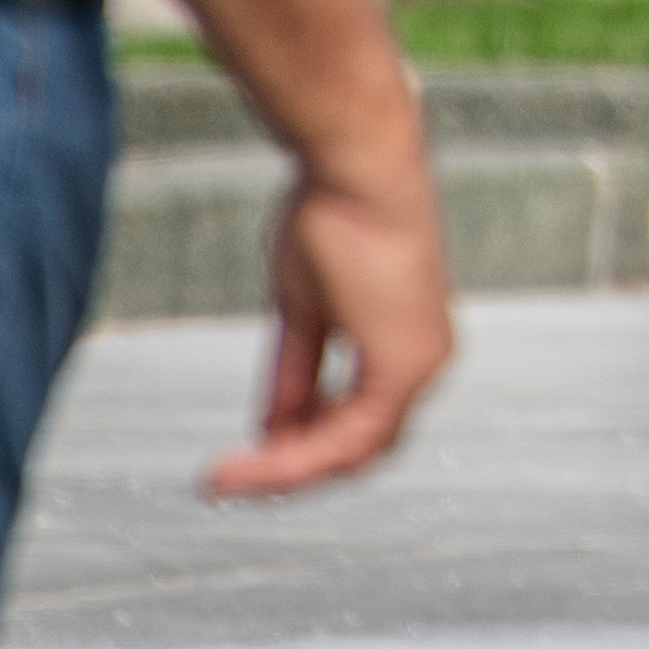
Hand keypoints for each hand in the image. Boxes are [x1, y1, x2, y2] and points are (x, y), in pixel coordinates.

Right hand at [208, 148, 453, 499]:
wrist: (357, 165)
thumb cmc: (334, 214)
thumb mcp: (303, 312)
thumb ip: (296, 376)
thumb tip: (273, 425)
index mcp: (408, 345)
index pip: (357, 424)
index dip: (300, 449)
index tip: (245, 459)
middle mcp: (425, 362)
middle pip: (357, 446)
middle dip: (292, 469)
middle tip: (228, 483)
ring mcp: (421, 365)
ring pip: (352, 450)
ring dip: (285, 472)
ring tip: (223, 483)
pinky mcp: (405, 365)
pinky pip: (349, 437)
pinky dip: (295, 458)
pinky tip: (245, 469)